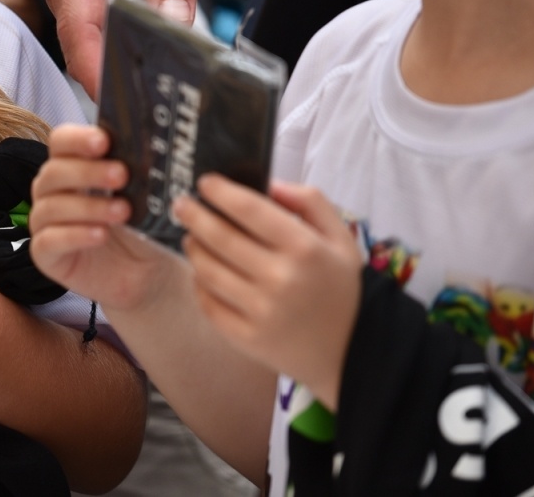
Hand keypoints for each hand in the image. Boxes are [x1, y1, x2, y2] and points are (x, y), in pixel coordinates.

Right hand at [29, 124, 181, 312]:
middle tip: (122, 175)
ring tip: (123, 212)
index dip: (78, 139)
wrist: (148, 273)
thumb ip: (136, 168)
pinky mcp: (45, 256)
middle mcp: (51, 191)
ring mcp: (45, 223)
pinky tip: (101, 235)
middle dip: (88, 172)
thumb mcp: (143, 194)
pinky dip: (74, 235)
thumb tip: (146, 139)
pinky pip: (48, 241)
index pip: (61, 141)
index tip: (104, 142)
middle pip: (54, 172)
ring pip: (52, 206)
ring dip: (88, 206)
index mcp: (71, 166)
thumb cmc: (141, 226)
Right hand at [45, 0, 202, 94]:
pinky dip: (114, 40)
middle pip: (77, 41)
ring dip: (110, 61)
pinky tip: (147, 57)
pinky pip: (91, 21)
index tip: (123, 105)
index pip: (80, 29)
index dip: (97, 71)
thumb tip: (175, 26)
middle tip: (146, 114)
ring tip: (150, 94)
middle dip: (106, 78)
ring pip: (83, 34)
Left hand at [176, 176, 359, 411]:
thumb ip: (309, 201)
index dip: (220, 192)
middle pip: (220, 238)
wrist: (353, 351)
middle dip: (193, 216)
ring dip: (193, 248)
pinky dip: (199, 284)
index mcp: (304, 248)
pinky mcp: (247, 338)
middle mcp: (280, 278)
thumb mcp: (340, 237)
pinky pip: (209, 304)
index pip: (249, 209)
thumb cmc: (342, 287)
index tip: (205, 183)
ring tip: (191, 238)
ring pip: (208, 270)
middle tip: (181, 205)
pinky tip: (202, 273)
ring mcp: (261, 311)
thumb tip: (269, 183)